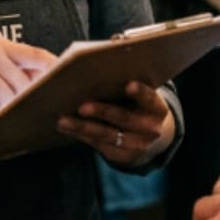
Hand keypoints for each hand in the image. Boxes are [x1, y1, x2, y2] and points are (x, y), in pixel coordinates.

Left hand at [57, 80, 174, 166]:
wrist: (149, 139)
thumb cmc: (136, 106)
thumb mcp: (138, 96)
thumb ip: (124, 83)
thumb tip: (96, 62)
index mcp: (157, 108)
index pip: (150, 99)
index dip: (141, 92)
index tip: (129, 84)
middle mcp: (151, 129)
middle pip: (124, 118)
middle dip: (102, 111)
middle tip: (82, 105)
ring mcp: (138, 145)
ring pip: (107, 135)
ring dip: (82, 127)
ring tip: (63, 119)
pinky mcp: (123, 157)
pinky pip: (99, 145)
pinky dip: (81, 135)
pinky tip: (66, 127)